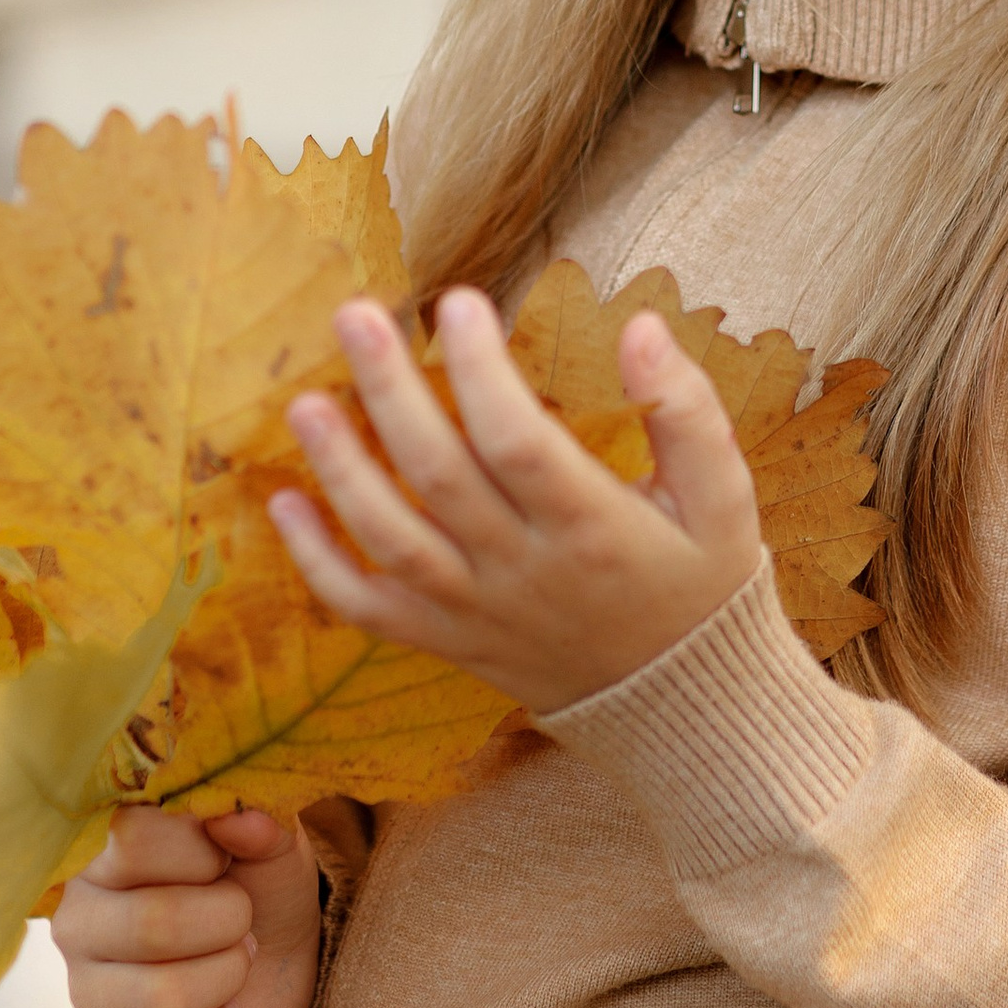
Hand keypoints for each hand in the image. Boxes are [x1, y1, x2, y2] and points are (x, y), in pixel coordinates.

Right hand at [54, 804, 321, 1007]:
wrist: (273, 961)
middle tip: (241, 918)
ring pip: (163, 1000)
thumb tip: (239, 818)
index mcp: (103, 850)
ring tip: (234, 960)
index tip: (223, 859)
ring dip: (227, 978)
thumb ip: (259, 822)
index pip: (132, 839)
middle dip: (227, 922)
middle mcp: (77, 918)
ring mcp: (86, 992)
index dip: (200, 852)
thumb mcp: (269, 842)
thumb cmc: (256, 882)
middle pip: (152, 925)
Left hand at [268, 287, 765, 716]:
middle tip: (354, 315)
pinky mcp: (450, 642)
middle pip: (440, 478)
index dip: (481, 371)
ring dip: (341, 472)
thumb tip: (639, 327)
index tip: (459, 302)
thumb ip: (685, 409)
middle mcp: (525, 573)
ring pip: (392, 542)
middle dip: (391, 392)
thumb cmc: (702, 582)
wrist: (683, 705)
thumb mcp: (724, 497)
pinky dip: (320, 564)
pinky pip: (371, 610)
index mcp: (593, 529)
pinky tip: (283, 504)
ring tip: (306, 402)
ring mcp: (478, 613)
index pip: (519, 442)